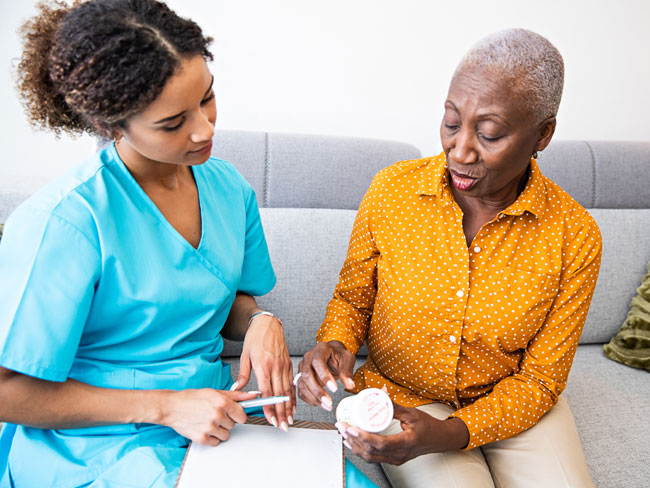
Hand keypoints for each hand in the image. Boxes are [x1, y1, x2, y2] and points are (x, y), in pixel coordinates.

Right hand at [163, 389, 257, 445]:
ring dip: (220, 430)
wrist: (171, 407)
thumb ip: (236, 395)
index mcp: (222, 402)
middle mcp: (217, 415)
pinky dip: (211, 438)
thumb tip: (252, 395)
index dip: (237, 415)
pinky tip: (204, 428)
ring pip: (226, 435)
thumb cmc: (191, 398)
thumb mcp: (214, 392)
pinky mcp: (202, 438)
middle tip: (214, 415)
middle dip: (226, 421)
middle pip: (234, 425)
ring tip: (209, 421)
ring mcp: (209, 428)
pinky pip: (216, 442)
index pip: (242, 416)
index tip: (233, 414)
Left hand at [231, 314, 293, 430]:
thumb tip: (236, 389)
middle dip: (282, 413)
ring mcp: (284, 366)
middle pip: (280, 395)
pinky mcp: (288, 364)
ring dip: (289, 407)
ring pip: (288, 391)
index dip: (270, 407)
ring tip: (289, 420)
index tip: (271, 419)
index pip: (267, 392)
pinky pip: (292, 383)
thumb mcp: (245, 355)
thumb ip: (242, 374)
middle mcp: (276, 367)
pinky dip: (293, 396)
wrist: (268, 324)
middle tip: (283, 426)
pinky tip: (293, 405)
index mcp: (264, 365)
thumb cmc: (255, 338)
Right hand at [297, 340, 355, 410]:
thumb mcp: (347, 359)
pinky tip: (320, 403)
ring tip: (327, 406)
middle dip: (317, 391)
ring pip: (302, 384)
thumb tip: (349, 385)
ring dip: (314, 398)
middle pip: (307, 374)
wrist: (332, 355)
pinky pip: (301, 390)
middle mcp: (308, 357)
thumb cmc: (339, 356)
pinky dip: (310, 399)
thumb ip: (347, 371)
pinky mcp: (301, 377)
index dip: (324, 376)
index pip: (318, 362)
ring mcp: (302, 367)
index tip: (334, 389)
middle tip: (329, 402)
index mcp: (320, 349)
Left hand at [335, 403, 469, 464]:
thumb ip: (395, 406)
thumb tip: (380, 393)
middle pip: (371, 452)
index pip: (379, 443)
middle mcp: (400, 454)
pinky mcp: (394, 459)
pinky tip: (353, 442)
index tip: (349, 427)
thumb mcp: (412, 413)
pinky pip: (374, 457)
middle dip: (352, 439)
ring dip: (354, 446)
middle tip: (341, 427)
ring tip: (344, 434)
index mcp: (405, 443)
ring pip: (370, 457)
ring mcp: (396, 459)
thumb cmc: (429, 426)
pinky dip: (361, 450)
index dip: (362, 436)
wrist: (440, 439)